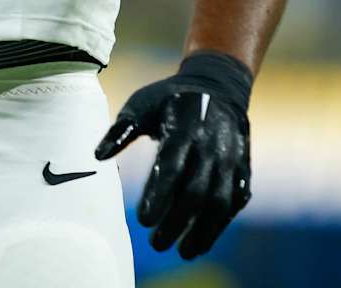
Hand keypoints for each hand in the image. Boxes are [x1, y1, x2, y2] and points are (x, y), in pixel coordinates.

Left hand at [94, 51, 252, 259]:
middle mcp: (212, 146)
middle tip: (156, 244)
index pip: (171, 167)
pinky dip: (220, 224)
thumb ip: (121, 130)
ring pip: (220, 203)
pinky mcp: (242, 170)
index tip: (141, 220)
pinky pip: (234, 202)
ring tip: (183, 252)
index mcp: (185, 128)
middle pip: (196, 192)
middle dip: (177, 222)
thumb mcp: (142, 104)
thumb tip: (97, 155)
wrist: (219, 87)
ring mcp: (231, 159)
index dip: (158, 196)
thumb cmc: (170, 99)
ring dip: (203, 231)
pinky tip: (202, 241)